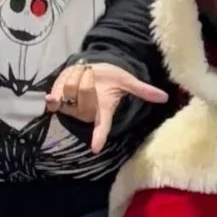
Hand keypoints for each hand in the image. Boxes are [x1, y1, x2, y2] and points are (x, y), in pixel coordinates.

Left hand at [45, 61, 169, 154]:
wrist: (91, 67)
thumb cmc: (110, 78)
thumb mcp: (126, 82)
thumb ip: (142, 90)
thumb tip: (164, 97)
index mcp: (103, 111)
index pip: (102, 126)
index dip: (99, 136)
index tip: (95, 149)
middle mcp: (87, 113)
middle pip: (83, 96)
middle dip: (86, 80)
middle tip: (92, 74)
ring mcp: (71, 108)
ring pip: (69, 92)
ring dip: (74, 77)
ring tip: (80, 76)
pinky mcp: (58, 101)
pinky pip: (53, 102)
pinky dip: (51, 100)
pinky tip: (52, 98)